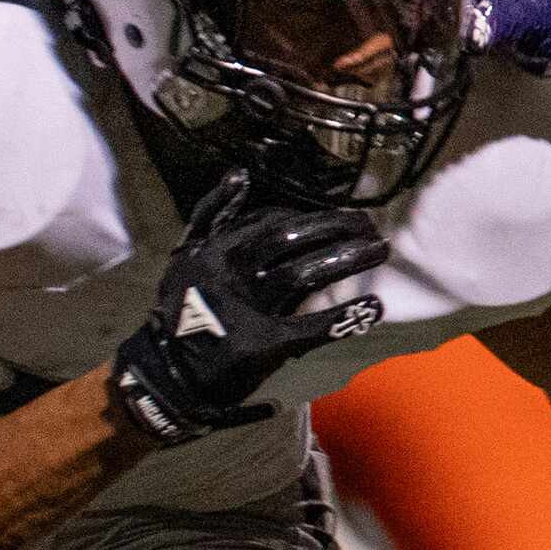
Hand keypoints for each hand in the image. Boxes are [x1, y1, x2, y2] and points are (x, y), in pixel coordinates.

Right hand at [113, 171, 391, 442]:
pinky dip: (346, 316)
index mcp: (216, 249)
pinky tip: (375, 307)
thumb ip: (211, 216)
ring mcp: (247, 309)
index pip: (272, 219)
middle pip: (292, 238)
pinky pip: (312, 326)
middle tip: (370, 226)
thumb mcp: (187, 256)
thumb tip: (240, 175)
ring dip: (349, 258)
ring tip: (380, 250)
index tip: (341, 216)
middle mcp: (231, 273)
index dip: (312, 215)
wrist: (170, 374)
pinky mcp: (263, 344)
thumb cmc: (185, 309)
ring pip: (306, 273)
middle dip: (336, 227)